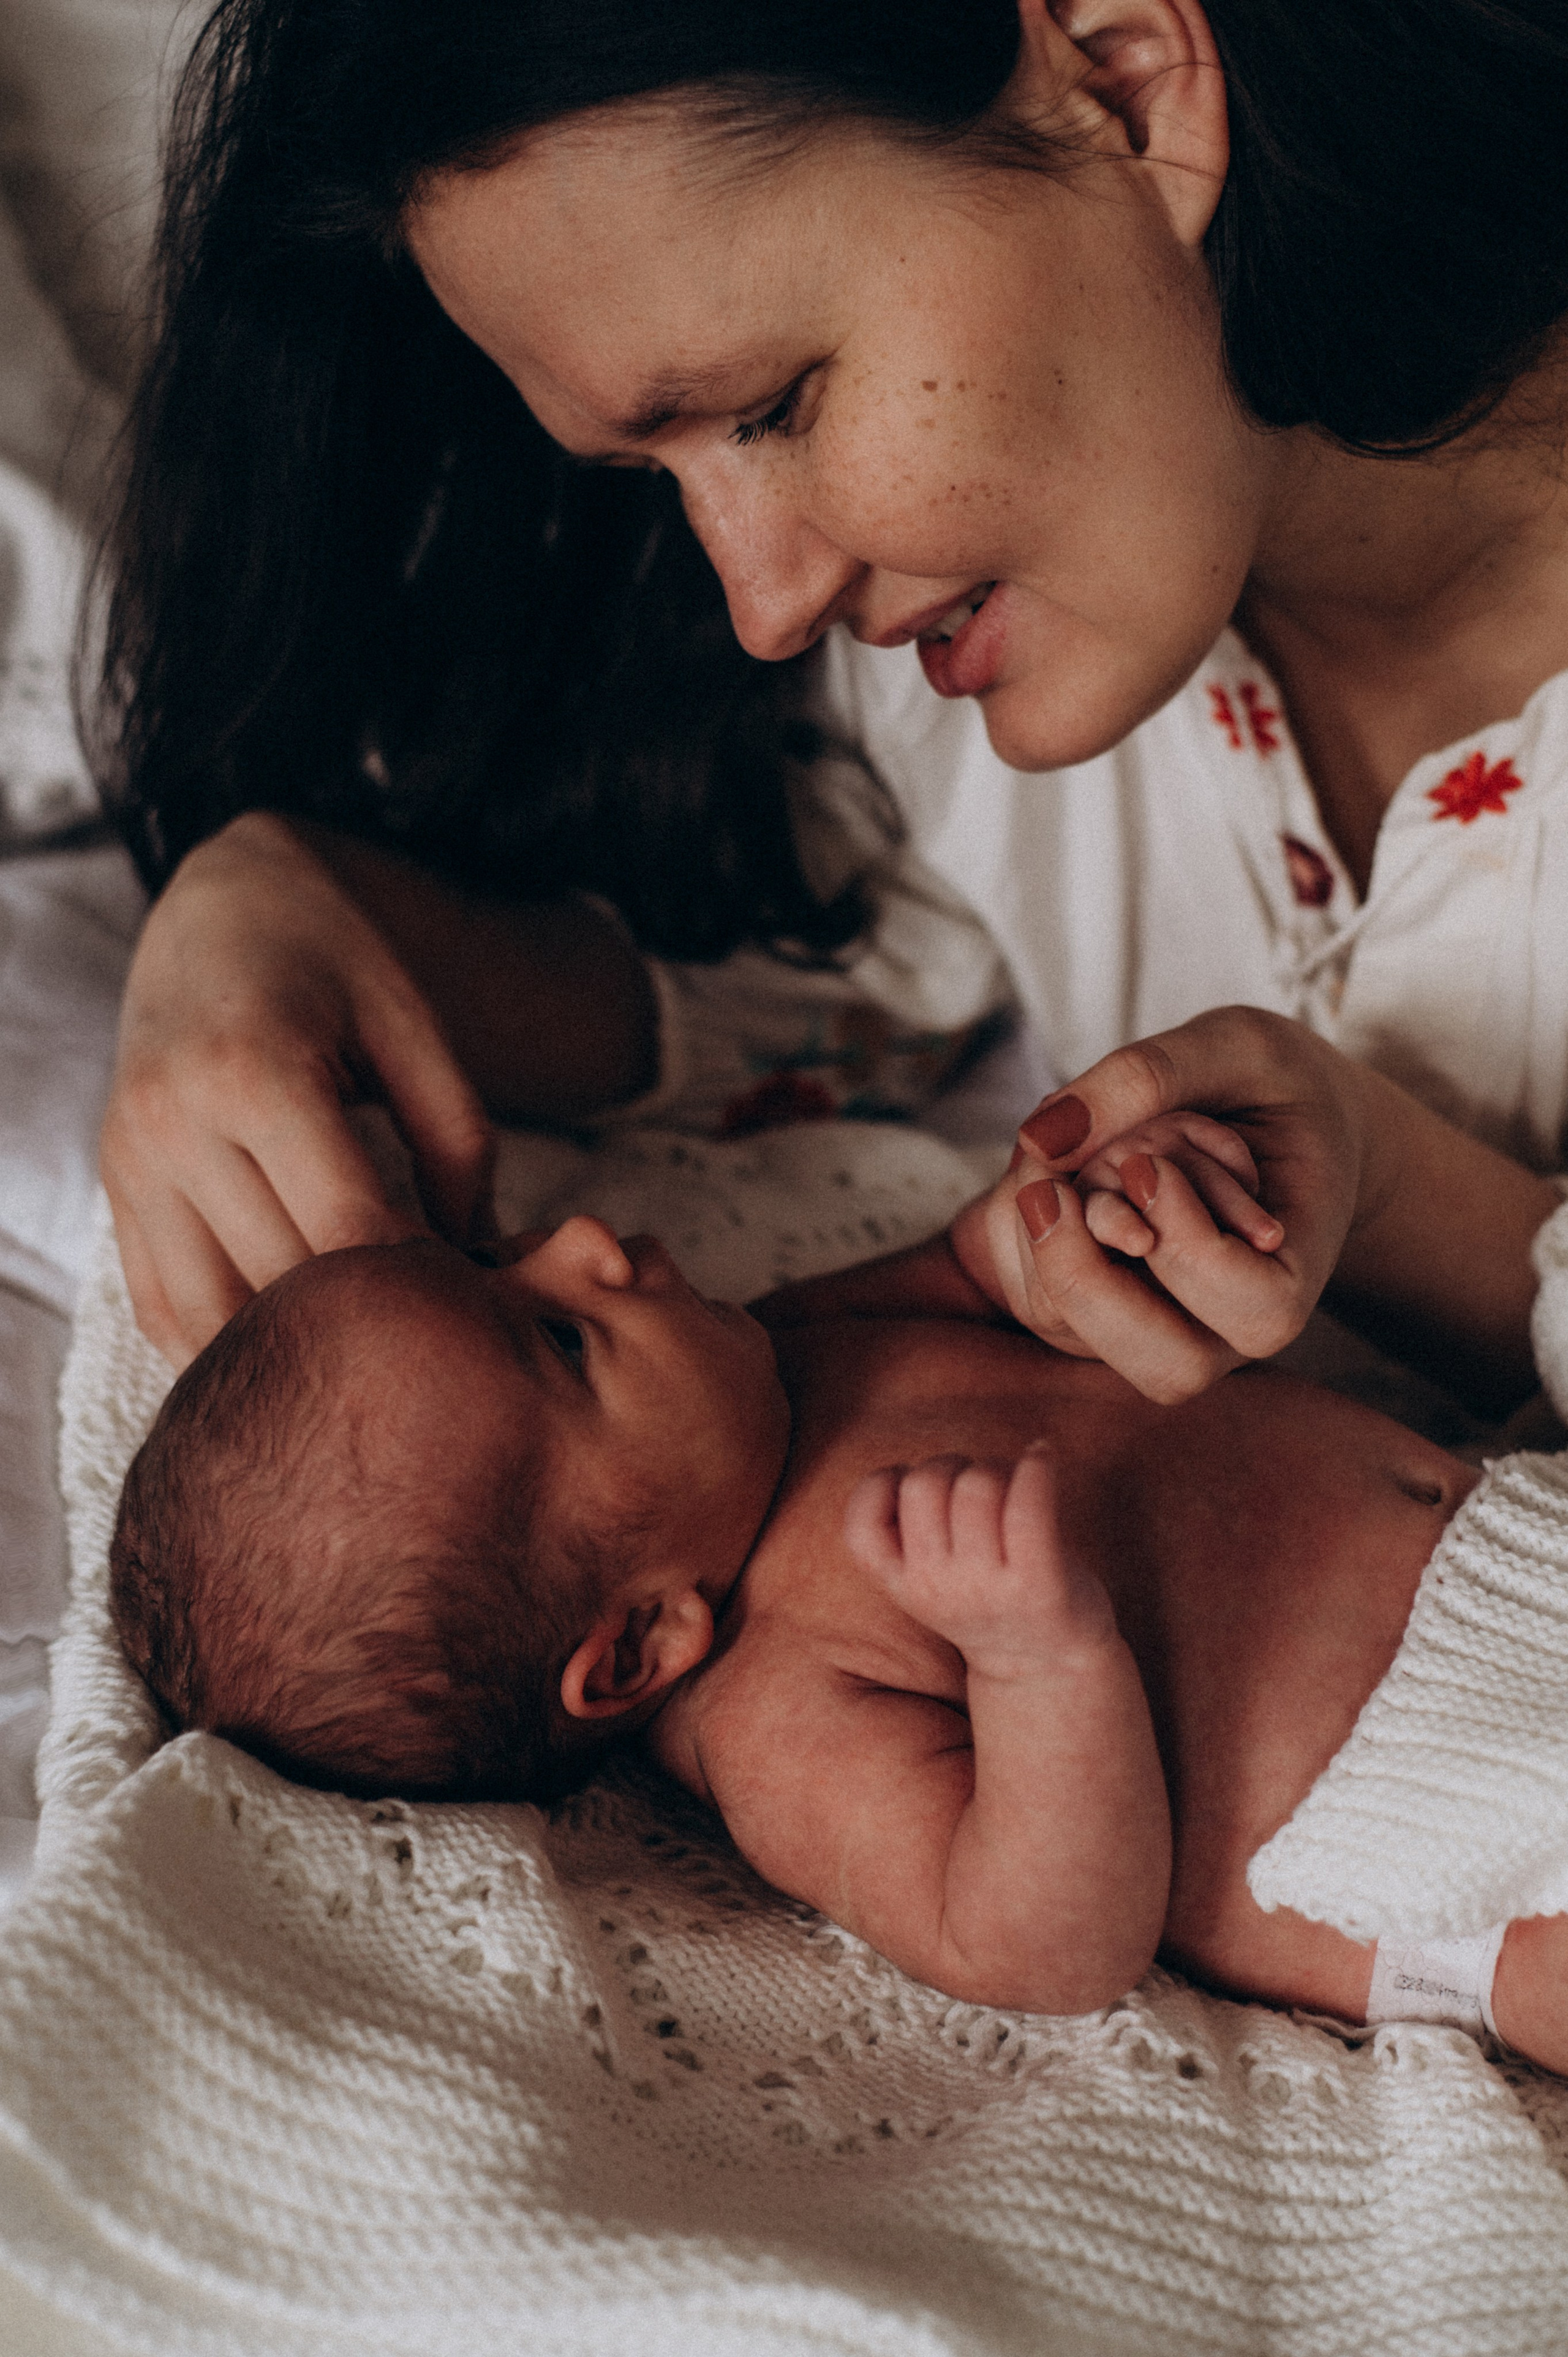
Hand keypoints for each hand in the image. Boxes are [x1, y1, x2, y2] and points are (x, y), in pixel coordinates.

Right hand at [101, 813, 493, 1364]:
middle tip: (439, 1332)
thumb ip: (458, 1145)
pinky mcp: (115, 1191)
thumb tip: (482, 1265)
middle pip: (282, 1279)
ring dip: (293, 1350)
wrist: (224, 905)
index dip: (421, 1282)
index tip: (477, 1295)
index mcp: (253, 1074)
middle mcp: (173, 1125)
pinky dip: (226, 1345)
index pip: (346, 1228)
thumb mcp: (413, 1027)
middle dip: (368, 1319)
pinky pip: (162, 1308)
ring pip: (211, 1317)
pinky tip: (294, 1348)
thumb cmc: (335, 959)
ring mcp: (131, 1165)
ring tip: (367, 1349)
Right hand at [843, 1451, 1115, 1680]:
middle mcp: (935, 1588)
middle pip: (925, 1482)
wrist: (1047, 1668)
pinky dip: (1037, 1466)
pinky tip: (1042, 1456)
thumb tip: (913, 1468)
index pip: (861, 1522)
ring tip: (1015, 1484)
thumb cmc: (988, 1597)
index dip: (885, 1483)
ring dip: (998, 1466)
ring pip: (977, 1483)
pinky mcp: (1038, 1584)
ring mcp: (984, 1589)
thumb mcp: (930, 1576)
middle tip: (978, 1486)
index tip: (918, 1488)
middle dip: (952, 1465)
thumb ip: (911, 1529)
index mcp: (901, 1585)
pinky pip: (1029, 1503)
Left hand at [956, 1007, 1363, 1402]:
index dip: (1188, 1244)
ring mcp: (1166, 1327)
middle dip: (1090, 1282)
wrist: (1276, 1118)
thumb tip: (1043, 1134)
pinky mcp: (1109, 1309)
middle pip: (1169, 1369)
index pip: (1256, 1308)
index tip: (1143, 1165)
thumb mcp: (1233, 1045)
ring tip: (1045, 1173)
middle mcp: (1232, 1327)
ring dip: (1045, 1257)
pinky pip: (1044, 1307)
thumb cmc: (1271, 1082)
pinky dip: (1021, 1244)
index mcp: (1294, 1273)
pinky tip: (1040, 1178)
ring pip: (1090, 1346)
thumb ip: (1151, 1075)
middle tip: (1048, 1192)